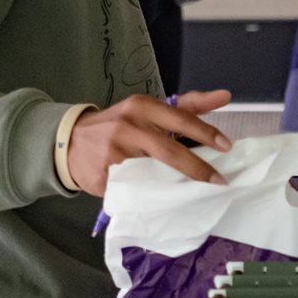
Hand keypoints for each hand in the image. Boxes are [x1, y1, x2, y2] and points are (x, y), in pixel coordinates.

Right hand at [66, 89, 233, 197]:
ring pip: (154, 173)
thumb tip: (226, 96)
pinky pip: (136, 188)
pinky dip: (153, 195)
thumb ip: (188, 105)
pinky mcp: (104, 176)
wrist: (71, 141)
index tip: (227, 146)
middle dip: (198, 168)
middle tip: (219, 180)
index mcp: (142, 107)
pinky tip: (166, 200)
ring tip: (197, 192)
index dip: (205, 133)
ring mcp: (114, 152)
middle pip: (169, 150)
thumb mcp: (150, 109)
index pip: (180, 119)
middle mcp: (128, 126)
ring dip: (178, 185)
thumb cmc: (121, 124)